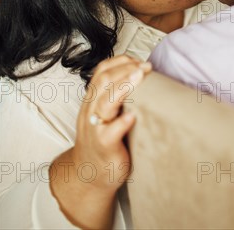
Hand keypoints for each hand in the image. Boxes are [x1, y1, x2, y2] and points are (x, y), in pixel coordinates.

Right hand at [50, 55, 150, 228]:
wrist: (88, 173)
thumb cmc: (103, 138)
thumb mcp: (106, 112)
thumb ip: (117, 94)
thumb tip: (143, 74)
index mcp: (93, 99)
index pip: (101, 71)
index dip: (120, 62)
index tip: (139, 60)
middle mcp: (91, 110)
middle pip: (103, 81)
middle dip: (126, 69)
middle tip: (146, 67)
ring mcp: (96, 128)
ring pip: (104, 102)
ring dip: (124, 87)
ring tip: (140, 78)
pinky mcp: (104, 146)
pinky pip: (109, 133)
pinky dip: (121, 123)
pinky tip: (132, 116)